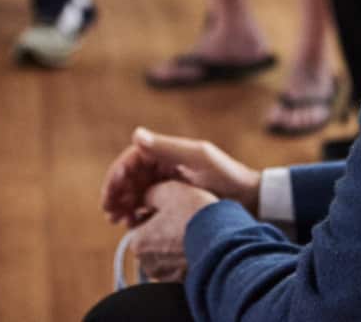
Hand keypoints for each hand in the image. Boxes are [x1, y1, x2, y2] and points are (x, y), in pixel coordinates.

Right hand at [101, 127, 260, 227]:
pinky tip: (131, 225)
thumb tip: (136, 134)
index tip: (112, 192)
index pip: (132, 158)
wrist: (251, 200)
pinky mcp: (171, 203)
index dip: (118, 174)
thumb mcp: (199, 158)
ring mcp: (166, 185)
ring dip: (122, 205)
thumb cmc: (228, 175)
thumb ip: (167, 147)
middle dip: (116, 193)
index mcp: (167, 151)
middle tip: (109, 212)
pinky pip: (146, 207)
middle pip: (129, 177)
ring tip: (117, 221)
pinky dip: (135, 215)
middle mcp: (163, 166)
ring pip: (134, 193)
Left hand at [129, 180, 218, 282]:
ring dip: (177, 241)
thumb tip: (148, 199)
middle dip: (165, 227)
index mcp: (138, 243)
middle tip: (184, 215)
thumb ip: (150, 195)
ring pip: (168, 252)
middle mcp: (149, 264)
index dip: (156, 210)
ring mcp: (168, 276)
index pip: (140, 222)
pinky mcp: (186, 281)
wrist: (224, 239)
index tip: (171, 206)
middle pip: (154, 238)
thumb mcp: (167, 191)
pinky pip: (183, 264)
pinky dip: (189, 253)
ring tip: (195, 228)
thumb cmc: (193, 213)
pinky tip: (201, 241)